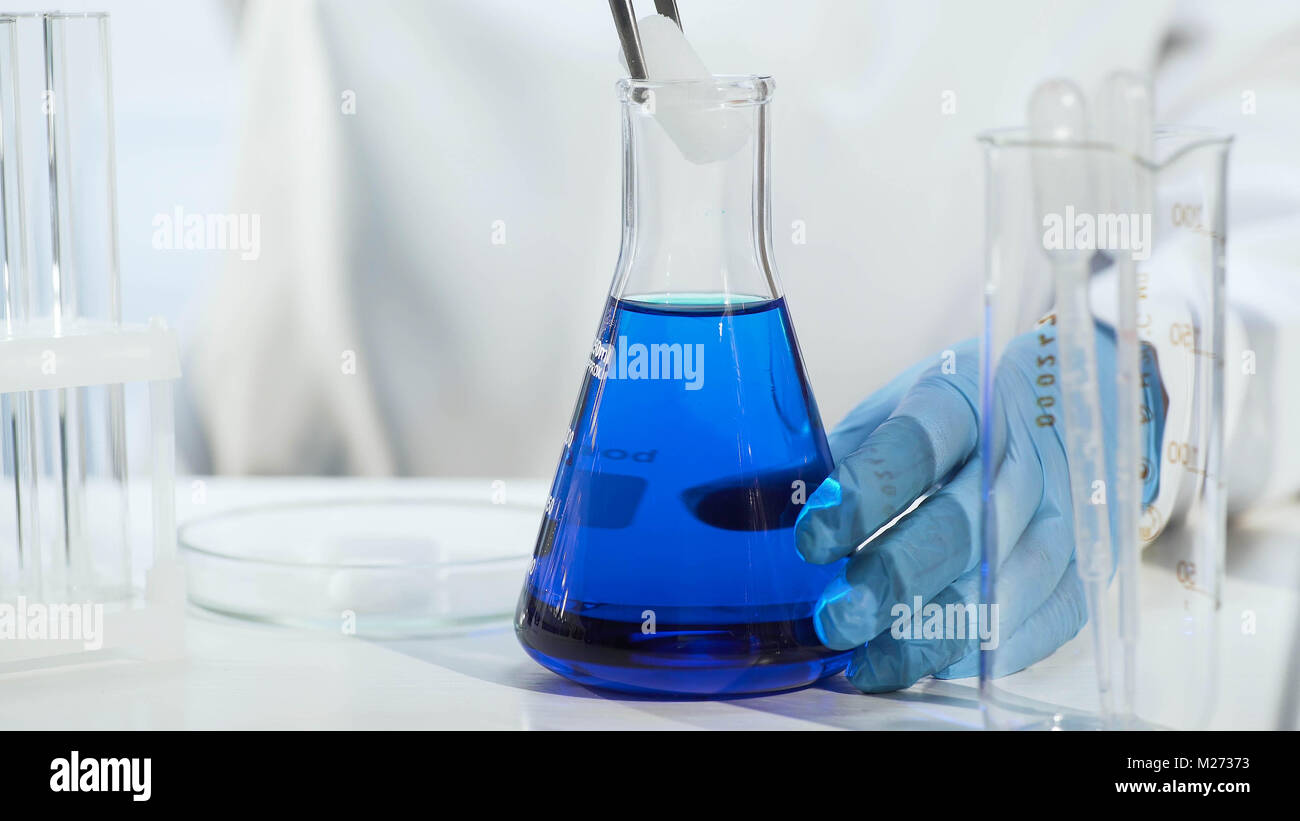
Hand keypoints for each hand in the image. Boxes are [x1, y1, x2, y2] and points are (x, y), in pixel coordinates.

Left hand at [794, 324, 1160, 692]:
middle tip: (837, 619)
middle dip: (896, 577)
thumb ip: (840, 454)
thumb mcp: (901, 404)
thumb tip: (740, 506)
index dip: (865, 492)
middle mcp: (1024, 452)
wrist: (1083, 400)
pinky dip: (984, 649)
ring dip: (933, 630)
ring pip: (1006, 582)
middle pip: (964, 522)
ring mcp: (1067, 510)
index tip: (812, 537)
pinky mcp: (1091, 563)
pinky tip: (928, 664)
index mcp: (965, 397)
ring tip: (870, 663)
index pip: (916, 442)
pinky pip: (1045, 618)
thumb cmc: (965, 413)